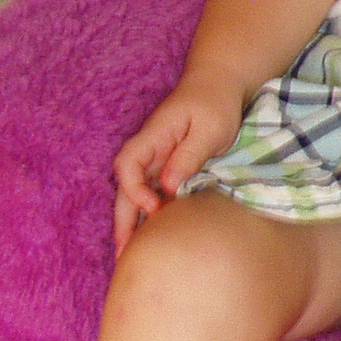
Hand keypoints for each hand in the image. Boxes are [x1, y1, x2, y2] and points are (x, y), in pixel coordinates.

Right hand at [110, 70, 246, 254]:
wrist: (217, 85)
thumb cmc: (215, 103)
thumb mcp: (209, 129)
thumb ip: (188, 156)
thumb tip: (168, 186)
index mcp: (153, 137)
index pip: (128, 167)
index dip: (135, 190)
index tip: (155, 208)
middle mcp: (148, 150)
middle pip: (125, 187)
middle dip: (123, 221)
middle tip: (124, 254)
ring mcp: (155, 159)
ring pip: (134, 194)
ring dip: (132, 222)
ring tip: (129, 255)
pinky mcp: (166, 166)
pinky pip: (151, 192)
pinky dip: (147, 214)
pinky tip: (151, 237)